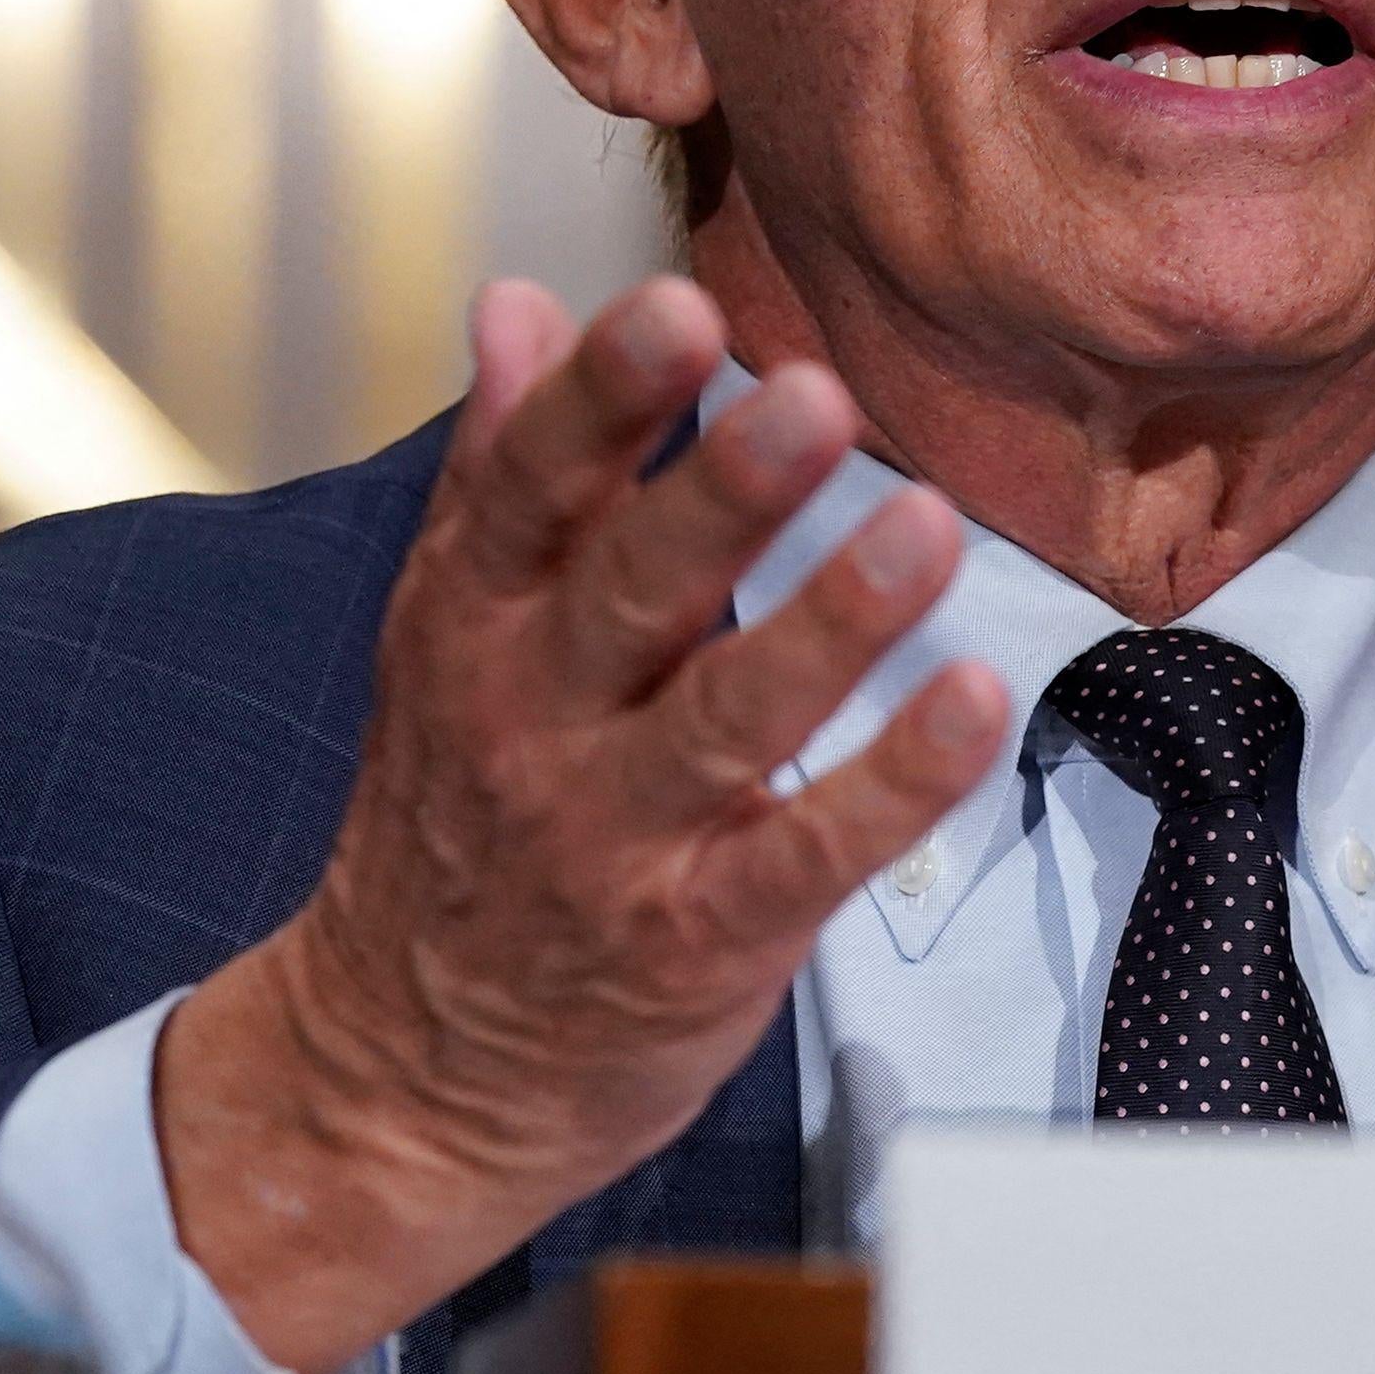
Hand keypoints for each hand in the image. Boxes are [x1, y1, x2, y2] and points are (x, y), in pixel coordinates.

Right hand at [157, 275, 1007, 1373]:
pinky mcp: (700, 936)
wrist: (403, 1070)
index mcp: (473, 627)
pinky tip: (970, 704)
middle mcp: (536, 723)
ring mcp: (618, 836)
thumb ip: (501, 470)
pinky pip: (807, 852)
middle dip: (724, 493)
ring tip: (925, 530)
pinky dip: (894, 782)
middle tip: (815, 398)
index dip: (601, 397)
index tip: (674, 307)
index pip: (529, 491)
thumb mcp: (447, 637)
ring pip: (730, 717)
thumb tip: (517, 302)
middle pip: (631, 591)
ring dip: (833, 623)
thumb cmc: (455, 823)